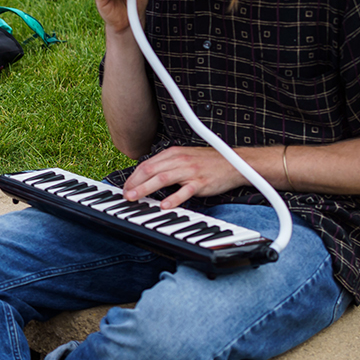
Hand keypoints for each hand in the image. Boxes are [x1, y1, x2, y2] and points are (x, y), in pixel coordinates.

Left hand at [121, 146, 246, 209]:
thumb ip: (167, 165)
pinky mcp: (201, 182)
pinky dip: (173, 198)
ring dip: (145, 189)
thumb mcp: (184, 157)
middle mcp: (179, 160)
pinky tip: (164, 205)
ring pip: (162, 179)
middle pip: (150, 170)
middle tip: (124, 194)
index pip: (147, 164)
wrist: (234, 162)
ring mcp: (190, 171)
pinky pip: (185, 191)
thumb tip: (148, 176)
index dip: (133, 176)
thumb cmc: (208, 162)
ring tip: (134, 197)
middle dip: (134, 183)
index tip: (125, 187)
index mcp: (173, 153)